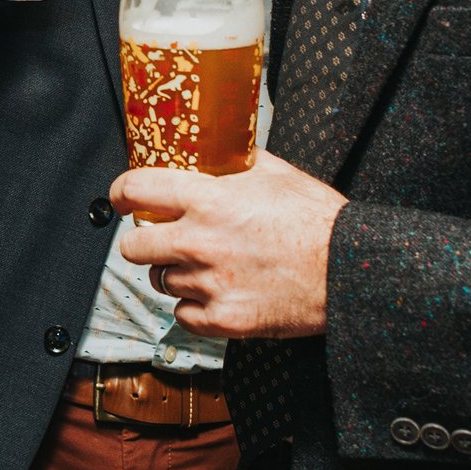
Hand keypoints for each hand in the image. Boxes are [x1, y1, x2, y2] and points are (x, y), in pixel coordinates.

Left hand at [114, 150, 348, 337]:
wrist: (350, 269)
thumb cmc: (317, 220)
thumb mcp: (274, 172)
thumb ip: (235, 163)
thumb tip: (216, 150)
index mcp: (207, 199)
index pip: (135, 190)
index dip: (120, 194)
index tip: (121, 199)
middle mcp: (199, 242)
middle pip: (133, 247)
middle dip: (143, 242)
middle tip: (160, 240)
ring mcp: (209, 284)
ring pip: (161, 281)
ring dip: (175, 274)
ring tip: (203, 267)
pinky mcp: (224, 319)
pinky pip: (183, 315)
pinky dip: (194, 307)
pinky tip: (214, 294)